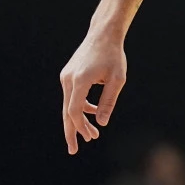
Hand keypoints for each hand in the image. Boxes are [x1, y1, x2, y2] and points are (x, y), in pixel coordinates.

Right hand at [60, 31, 126, 154]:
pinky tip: (93, 113)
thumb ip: (108, 101)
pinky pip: (72, 96)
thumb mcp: (117, 79)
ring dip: (79, 120)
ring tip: (91, 135)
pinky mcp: (68, 75)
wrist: (104, 34)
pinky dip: (81, 106)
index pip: (74, 110)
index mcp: (80, 80)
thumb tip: (102, 123)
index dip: (80, 126)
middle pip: (67, 111)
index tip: (88, 138)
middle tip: (74, 150)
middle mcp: (69, 79)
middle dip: (72, 131)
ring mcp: (66, 77)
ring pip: (69, 105)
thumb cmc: (114, 56)